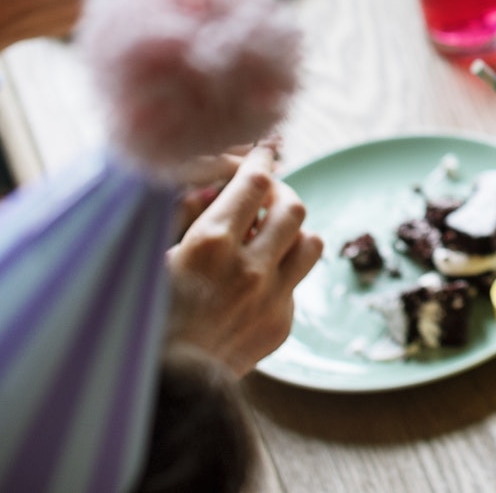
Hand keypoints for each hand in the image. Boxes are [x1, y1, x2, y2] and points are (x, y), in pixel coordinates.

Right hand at [168, 144, 322, 375]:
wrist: (157, 390)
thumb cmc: (140, 317)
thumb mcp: (151, 258)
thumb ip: (183, 216)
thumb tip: (214, 188)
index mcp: (211, 244)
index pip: (254, 183)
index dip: (262, 161)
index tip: (264, 151)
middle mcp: (250, 267)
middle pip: (292, 206)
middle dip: (281, 192)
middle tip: (266, 195)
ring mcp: (271, 298)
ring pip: (309, 241)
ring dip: (292, 232)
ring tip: (269, 235)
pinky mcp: (282, 324)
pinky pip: (296, 283)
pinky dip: (281, 273)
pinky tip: (254, 282)